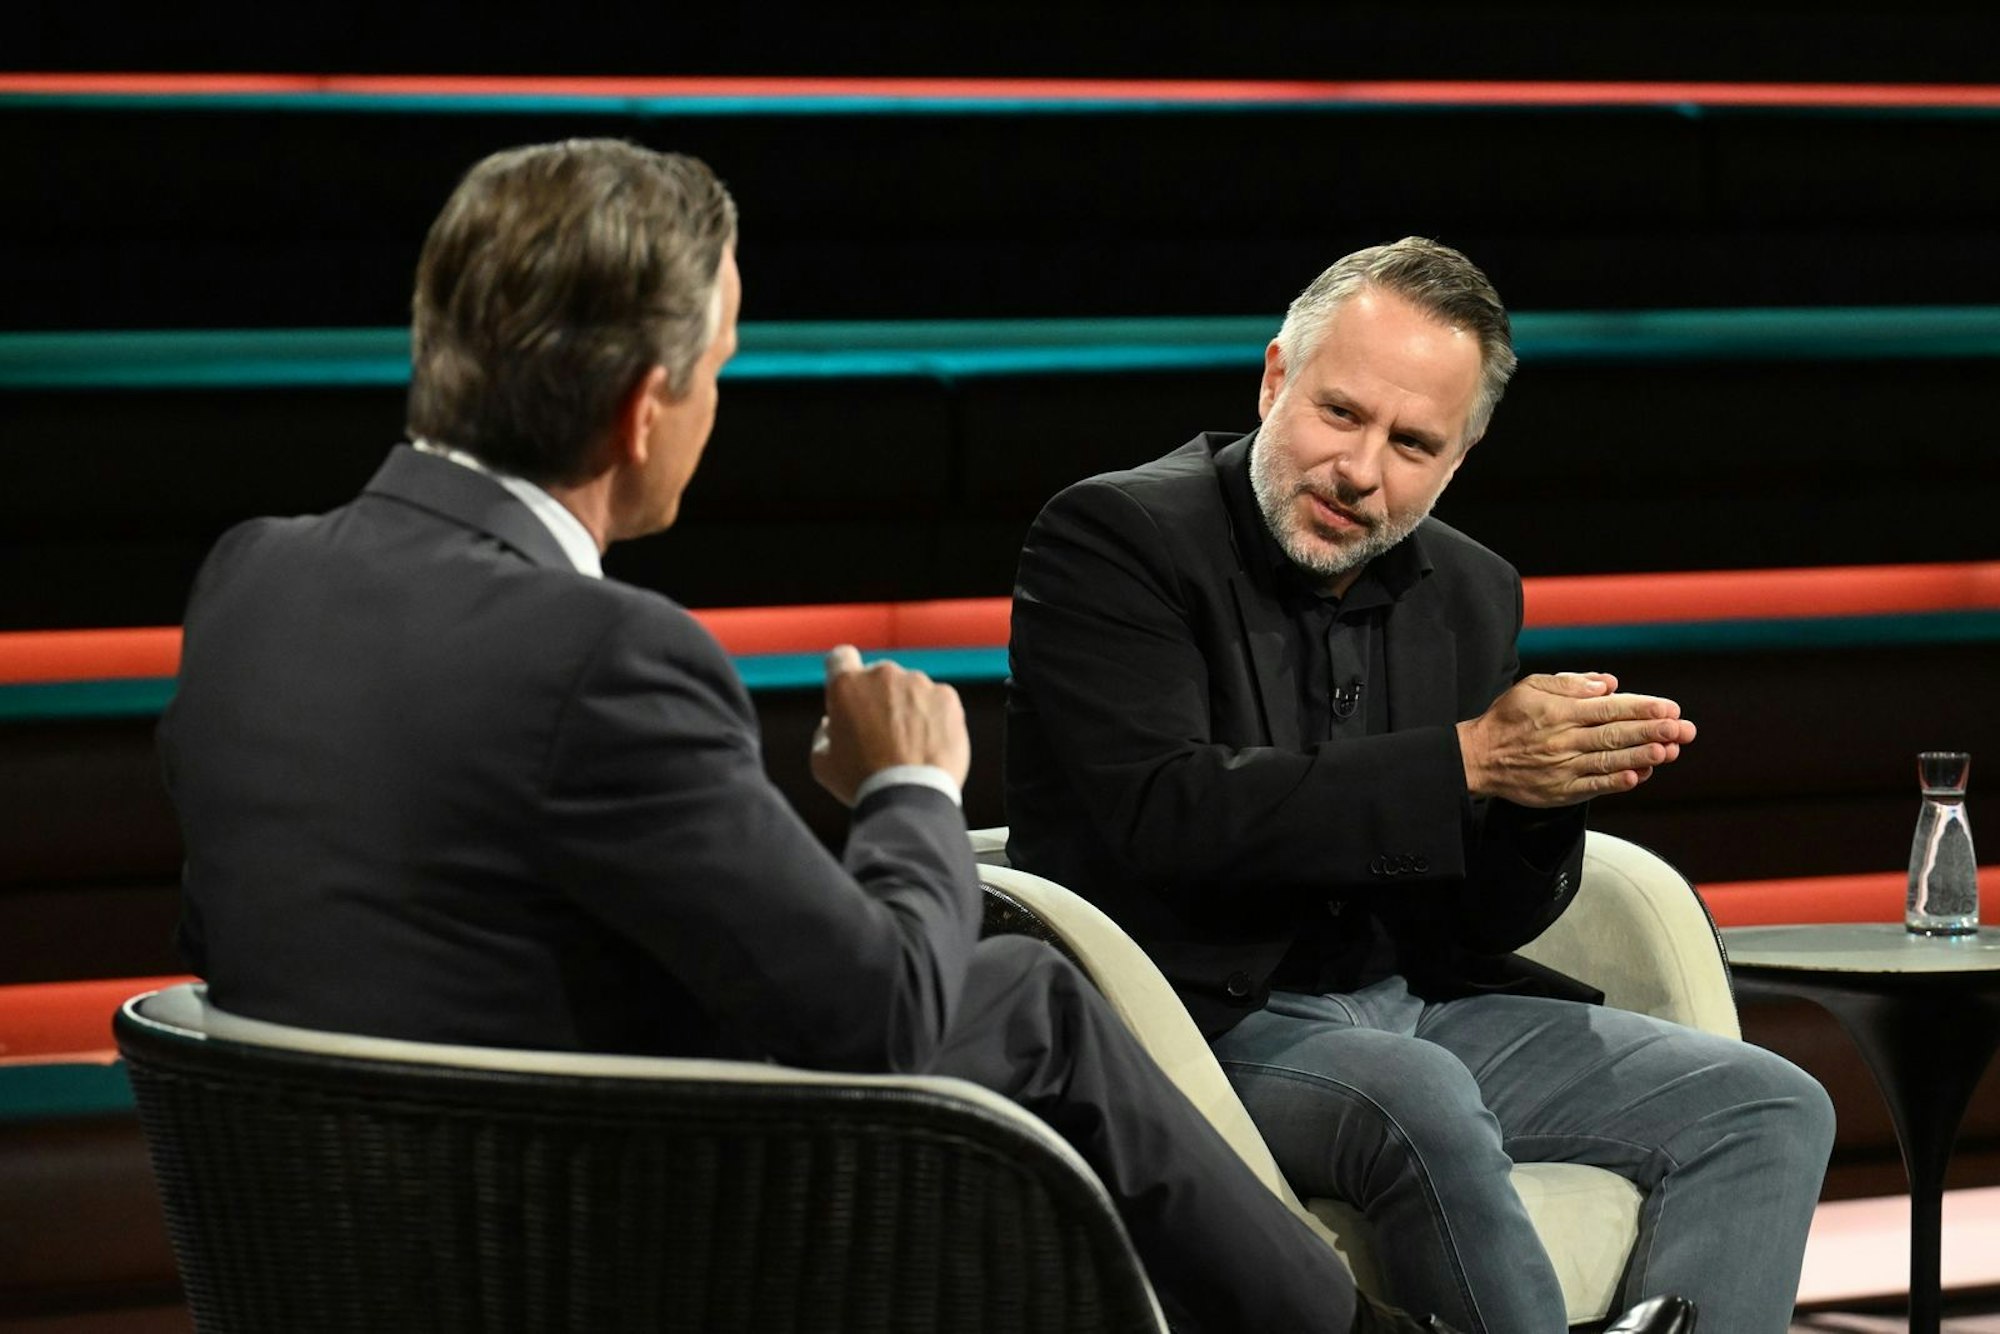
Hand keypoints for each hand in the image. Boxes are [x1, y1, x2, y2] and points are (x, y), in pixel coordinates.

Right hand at [810, 644, 970, 806]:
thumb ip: (824, 733)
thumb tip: (834, 723)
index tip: (850, 690)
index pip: (841, 658)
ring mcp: (917, 683)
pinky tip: (929, 745)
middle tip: (882, 734)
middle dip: (879, 698)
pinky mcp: (946, 697)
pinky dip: (934, 718)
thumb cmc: (861, 782)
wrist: (910, 796)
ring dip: (908, 708)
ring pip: (910, 689)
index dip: (843, 672)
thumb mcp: (823, 762)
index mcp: (846, 685)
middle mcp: (882, 675)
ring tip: (910, 747)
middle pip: (879, 677)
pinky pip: (937, 701)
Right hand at [1456, 671, 1696, 807]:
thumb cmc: (1507, 718)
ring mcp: (1562, 767)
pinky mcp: (1560, 790)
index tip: (1670, 708)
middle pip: (1615, 734)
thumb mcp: (1532, 687)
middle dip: (1652, 731)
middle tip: (1683, 729)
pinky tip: (1636, 777)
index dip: (1641, 708)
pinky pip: (1592, 786)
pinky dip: (1615, 783)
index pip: (1608, 708)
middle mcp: (1563, 738)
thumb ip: (1571, 683)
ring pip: (1608, 760)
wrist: (1478, 758)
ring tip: (1668, 751)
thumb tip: (1609, 684)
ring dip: (1641, 756)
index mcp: (1560, 710)